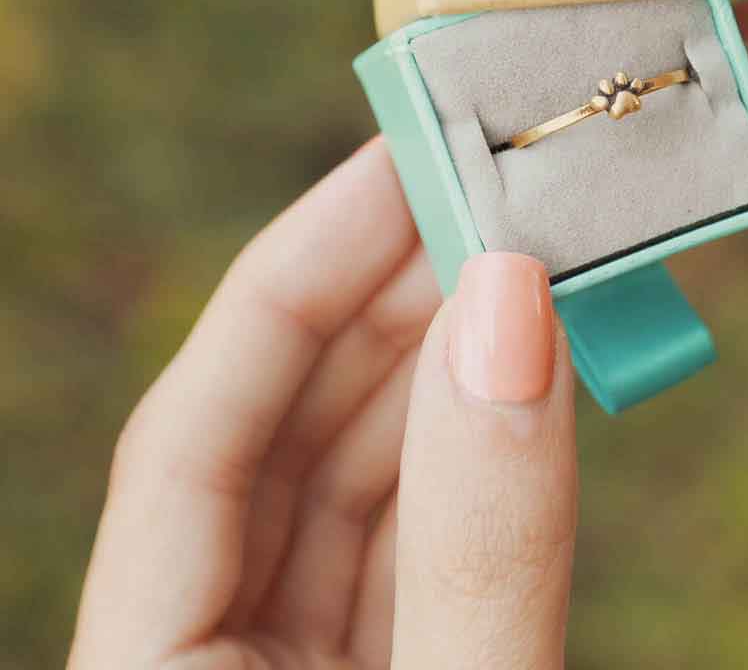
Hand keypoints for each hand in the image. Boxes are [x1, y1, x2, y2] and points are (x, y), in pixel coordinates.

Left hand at [68, 139, 577, 668]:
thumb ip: (480, 539)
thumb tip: (507, 308)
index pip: (188, 437)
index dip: (292, 282)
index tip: (388, 168)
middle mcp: (207, 656)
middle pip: (275, 438)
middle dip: (384, 307)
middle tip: (477, 194)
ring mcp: (289, 667)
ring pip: (349, 477)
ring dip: (440, 364)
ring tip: (518, 262)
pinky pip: (410, 531)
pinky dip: (473, 447)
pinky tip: (520, 368)